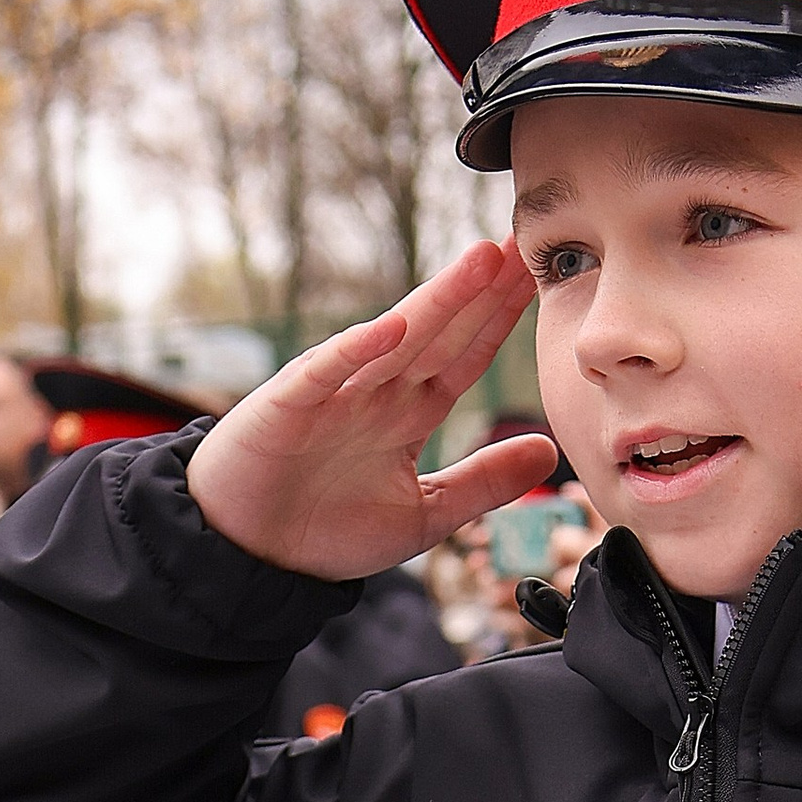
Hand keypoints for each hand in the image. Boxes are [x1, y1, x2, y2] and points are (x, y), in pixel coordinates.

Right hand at [186, 243, 558, 579]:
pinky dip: (356, 350)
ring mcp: (333, 392)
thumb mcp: (425, 515)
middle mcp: (375, 392)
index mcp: (406, 413)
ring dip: (436, 301)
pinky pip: (326, 370)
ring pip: (394, 339)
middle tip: (518, 245)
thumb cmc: (329, 532)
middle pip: (437, 334)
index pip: (463, 357)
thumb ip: (484, 483)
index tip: (536, 280)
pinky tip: (393, 326)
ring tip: (478, 262)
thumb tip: (549, 452)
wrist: (251, 556)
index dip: (498, 320)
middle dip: (477, 293)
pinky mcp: (289, 404)